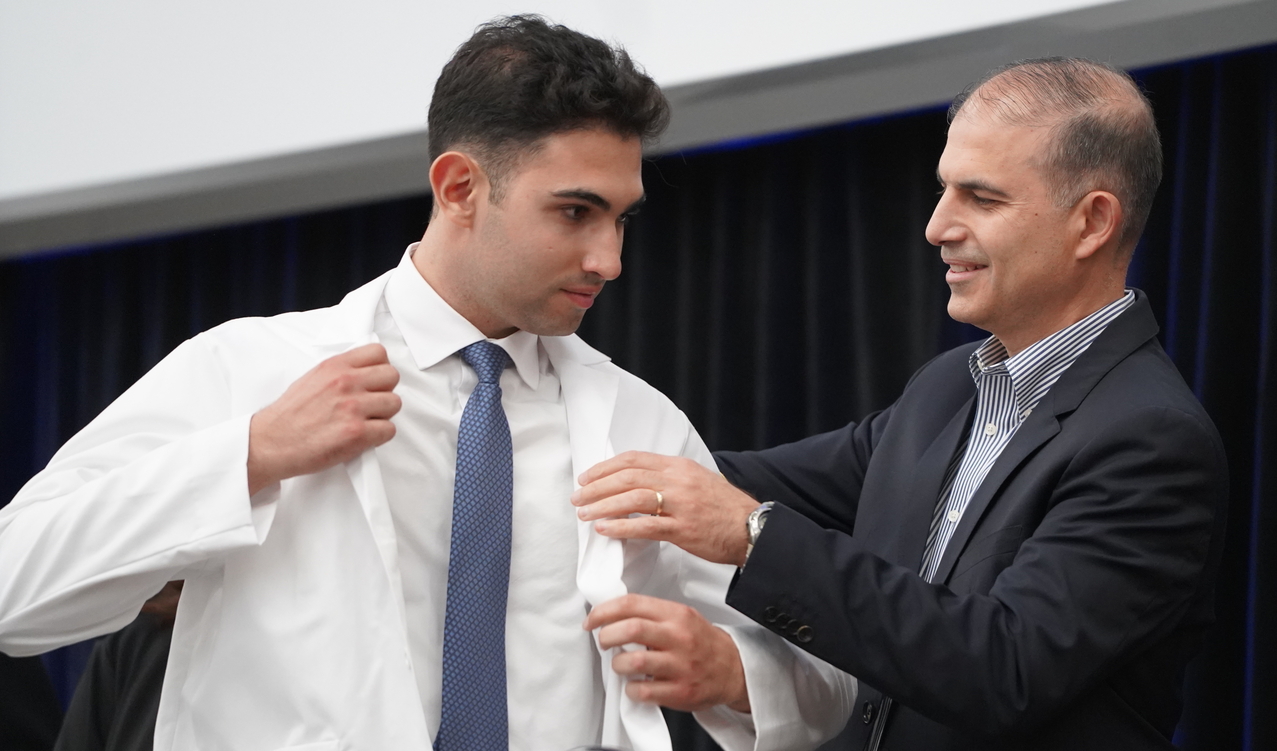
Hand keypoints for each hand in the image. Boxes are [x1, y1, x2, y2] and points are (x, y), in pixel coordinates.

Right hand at [247, 343, 400, 494]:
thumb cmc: (289, 415)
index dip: (380, 367)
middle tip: (371, 403)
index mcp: (335, 367)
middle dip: (384, 390)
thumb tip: (364, 371)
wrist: (271, 442)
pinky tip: (363, 437)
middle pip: (391, 376)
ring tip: (365, 421)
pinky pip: (389, 430)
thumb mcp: (312, 378)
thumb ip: (340, 372)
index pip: (378, 353)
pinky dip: (379, 436)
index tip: (374, 380)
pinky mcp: (357, 433)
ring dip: (383, 415)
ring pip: (394, 404)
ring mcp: (353, 408)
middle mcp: (346, 383)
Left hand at [571, 452, 758, 565]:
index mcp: (679, 466)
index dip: (605, 467)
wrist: (751, 527)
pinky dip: (621, 527)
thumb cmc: (724, 507)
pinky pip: (645, 527)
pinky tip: (604, 529)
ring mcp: (681, 505)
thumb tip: (637, 481)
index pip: (634, 459)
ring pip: (632, 499)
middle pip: (627, 477)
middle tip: (578, 497)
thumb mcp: (697, 480)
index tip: (587, 477)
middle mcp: (678, 481)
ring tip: (584, 514)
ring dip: (603, 505)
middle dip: (597, 486)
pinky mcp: (683, 529)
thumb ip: (669, 478)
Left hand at [584, 594, 749, 713]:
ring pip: (634, 662)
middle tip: (603, 642)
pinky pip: (643, 691)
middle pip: (630, 629)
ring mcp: (681, 666)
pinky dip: (631, 689)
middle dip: (606, 636)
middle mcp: (679, 637)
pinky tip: (634, 685)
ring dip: (618, 664)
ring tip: (621, 664)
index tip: (591, 621)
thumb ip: (651, 614)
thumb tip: (611, 615)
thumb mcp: (681, 616)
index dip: (603, 612)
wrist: (733, 668)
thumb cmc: (700, 642)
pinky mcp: (681, 692)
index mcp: (676, 614)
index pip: (631, 604)